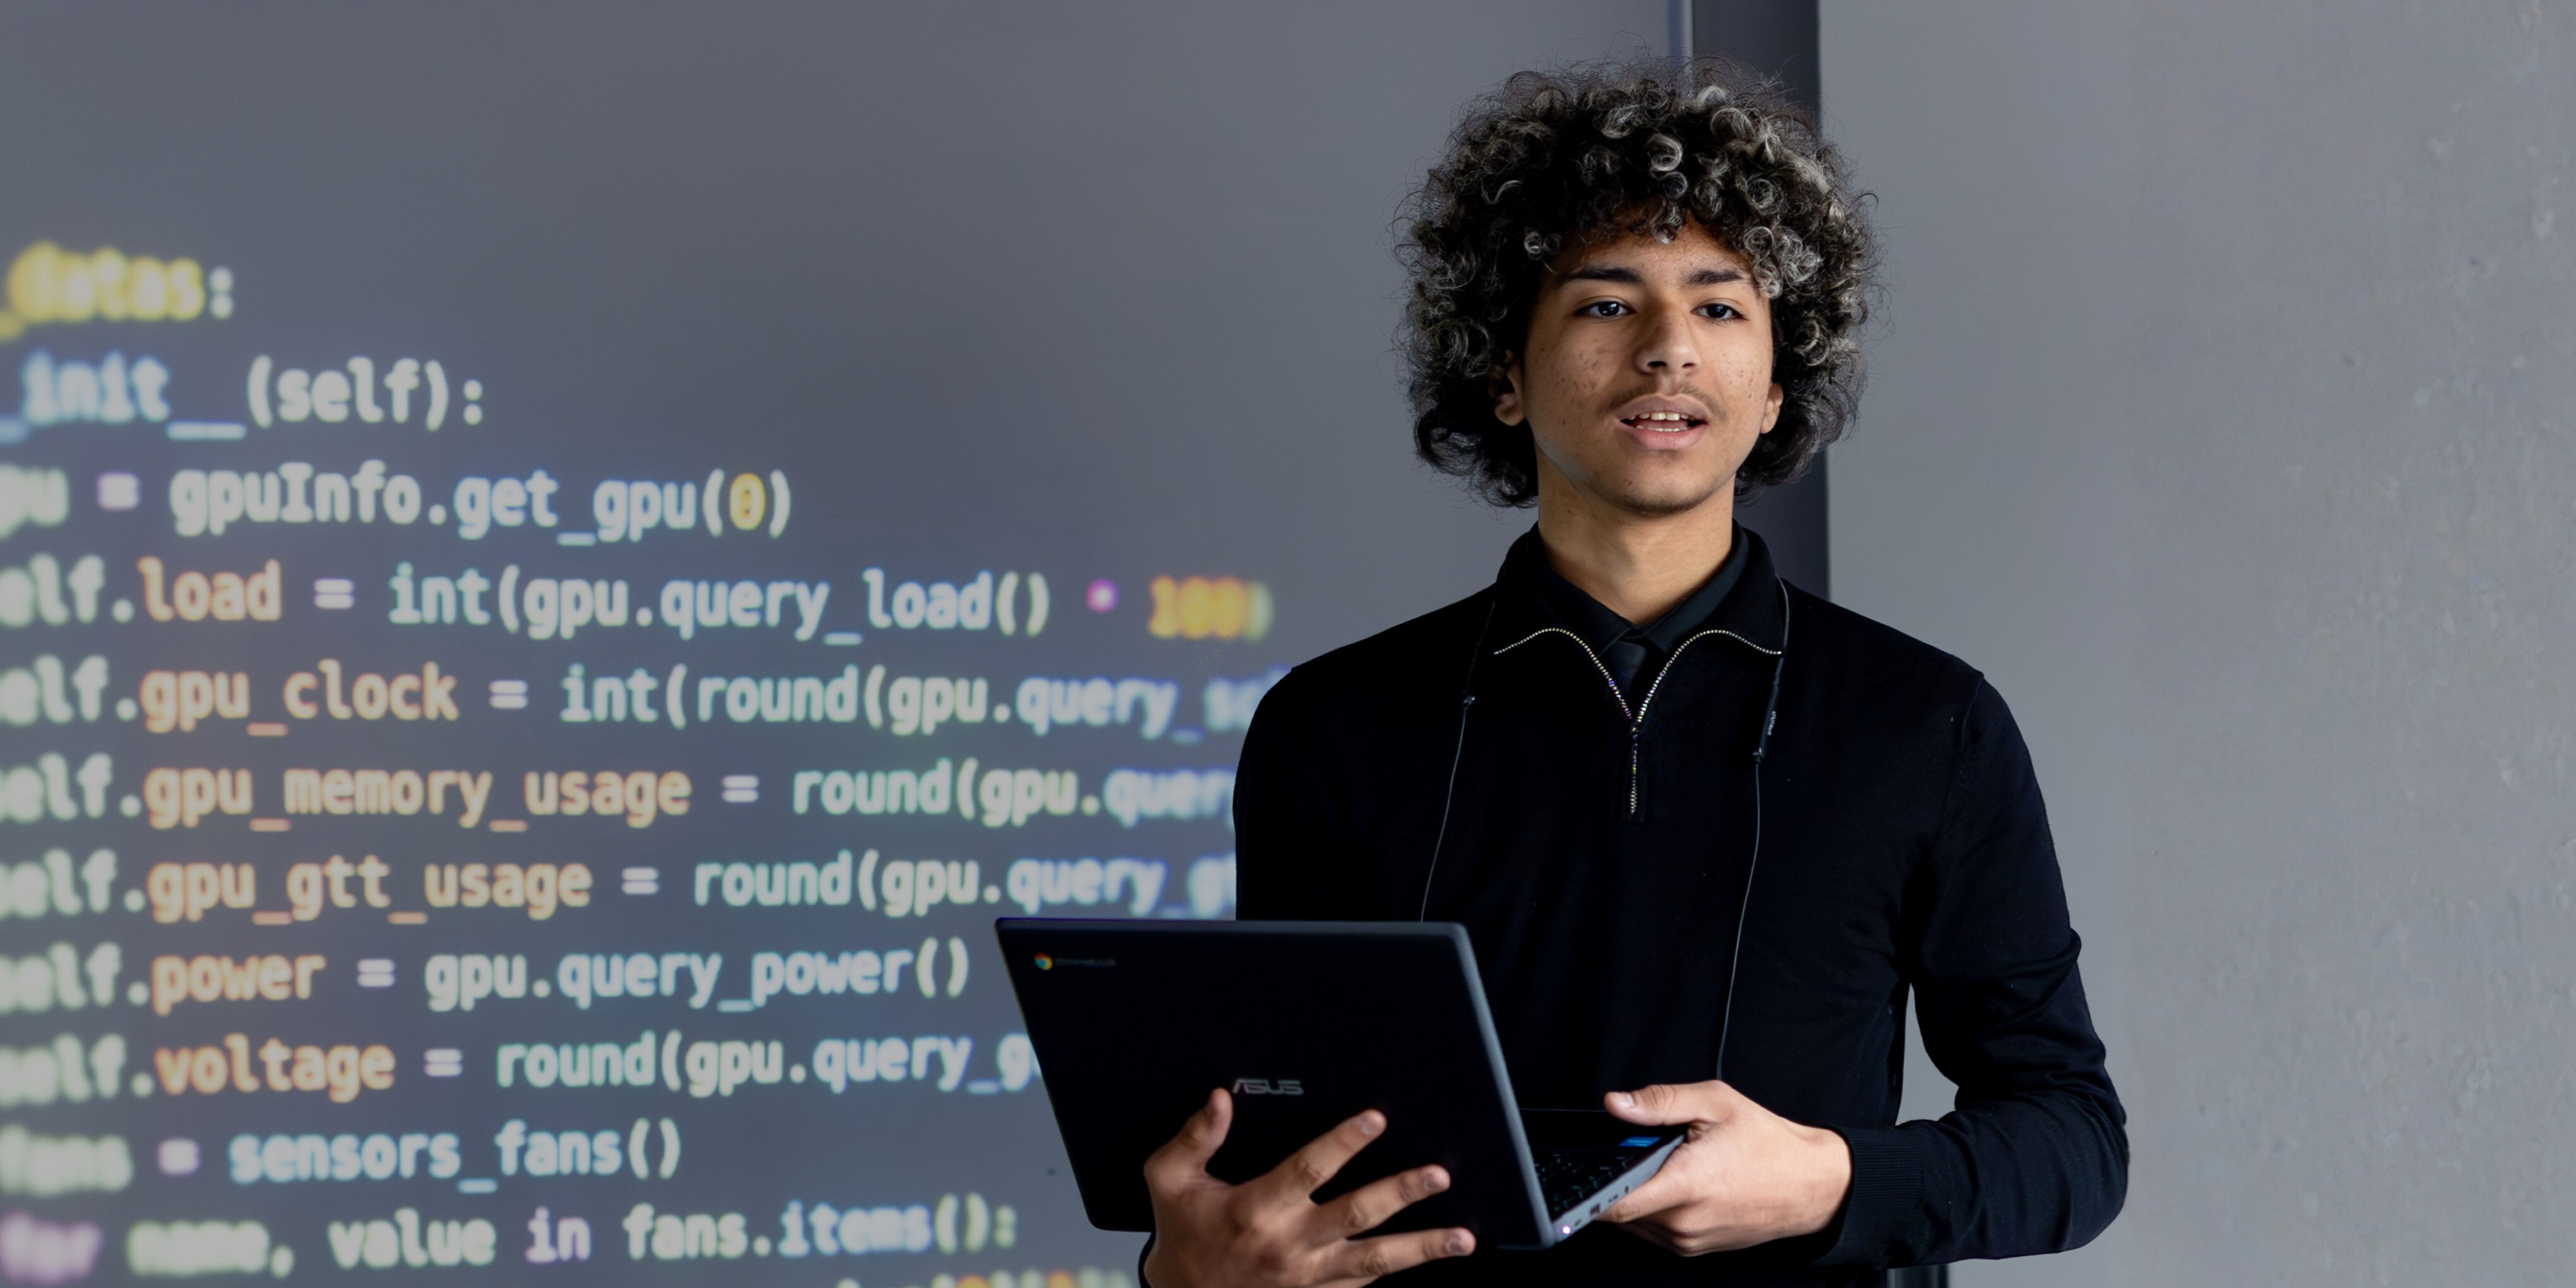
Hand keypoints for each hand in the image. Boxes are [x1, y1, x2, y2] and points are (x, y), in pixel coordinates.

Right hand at [1140, 1088, 1475, 1287]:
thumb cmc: (1182, 1234)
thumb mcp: (1169, 1180)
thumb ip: (1195, 1138)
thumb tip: (1220, 1099)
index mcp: (1255, 1209)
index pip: (1309, 1170)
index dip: (1343, 1142)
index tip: (1375, 1119)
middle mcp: (1288, 1245)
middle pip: (1355, 1215)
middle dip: (1400, 1194)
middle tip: (1437, 1175)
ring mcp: (1307, 1277)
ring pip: (1374, 1262)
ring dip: (1421, 1248)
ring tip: (1462, 1238)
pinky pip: (1363, 1287)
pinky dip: (1397, 1274)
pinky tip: (1430, 1262)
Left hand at [1598, 1080, 1851, 1255]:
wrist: (1812, 1185)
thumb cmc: (1769, 1144)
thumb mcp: (1715, 1103)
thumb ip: (1660, 1101)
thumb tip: (1617, 1103)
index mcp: (1686, 1185)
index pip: (1614, 1202)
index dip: (1589, 1190)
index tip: (1579, 1176)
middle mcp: (1684, 1222)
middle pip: (1620, 1209)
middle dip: (1621, 1178)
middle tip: (1648, 1151)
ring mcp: (1689, 1240)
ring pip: (1636, 1222)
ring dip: (1638, 1194)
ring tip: (1671, 1166)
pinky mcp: (1695, 1249)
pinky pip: (1655, 1231)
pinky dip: (1655, 1208)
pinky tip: (1678, 1184)